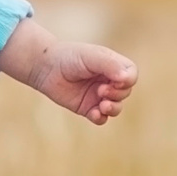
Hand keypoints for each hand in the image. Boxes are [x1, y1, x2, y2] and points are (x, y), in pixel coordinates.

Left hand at [0, 20, 137, 124]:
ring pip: (116, 107)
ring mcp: (98, 96)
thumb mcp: (92, 57)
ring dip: (113, 108)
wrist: (46, 67)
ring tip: (102, 106)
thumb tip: (127, 79)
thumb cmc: (69, 57)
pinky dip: (100, 118)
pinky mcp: (87, 108)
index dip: (127, 81)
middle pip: (125, 92)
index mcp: (112, 66)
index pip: (131, 75)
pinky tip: (94, 114)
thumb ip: (111, 65)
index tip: (115, 81)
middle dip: (117, 94)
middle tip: (101, 90)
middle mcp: (108, 81)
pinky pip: (101, 118)